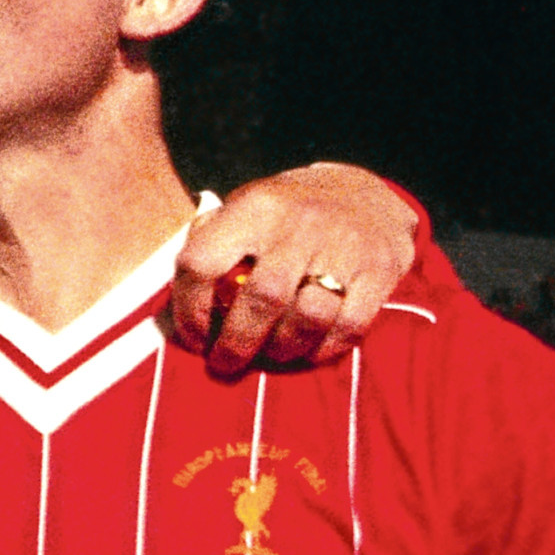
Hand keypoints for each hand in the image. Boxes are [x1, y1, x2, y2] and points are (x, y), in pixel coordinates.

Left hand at [172, 164, 416, 372]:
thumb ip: (212, 246)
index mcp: (254, 208)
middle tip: (225, 363)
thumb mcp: (245, 209)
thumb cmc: (286, 215)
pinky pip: (349, 326)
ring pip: (306, 317)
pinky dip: (325, 349)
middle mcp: (298, 224)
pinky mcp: (381, 269)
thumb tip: (174, 309)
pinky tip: (310, 352)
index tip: (193, 338)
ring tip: (271, 355)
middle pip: (259, 299)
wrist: (365, 192)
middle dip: (236, 343)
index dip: (189, 310)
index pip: (202, 262)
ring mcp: (344, 245)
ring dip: (282, 348)